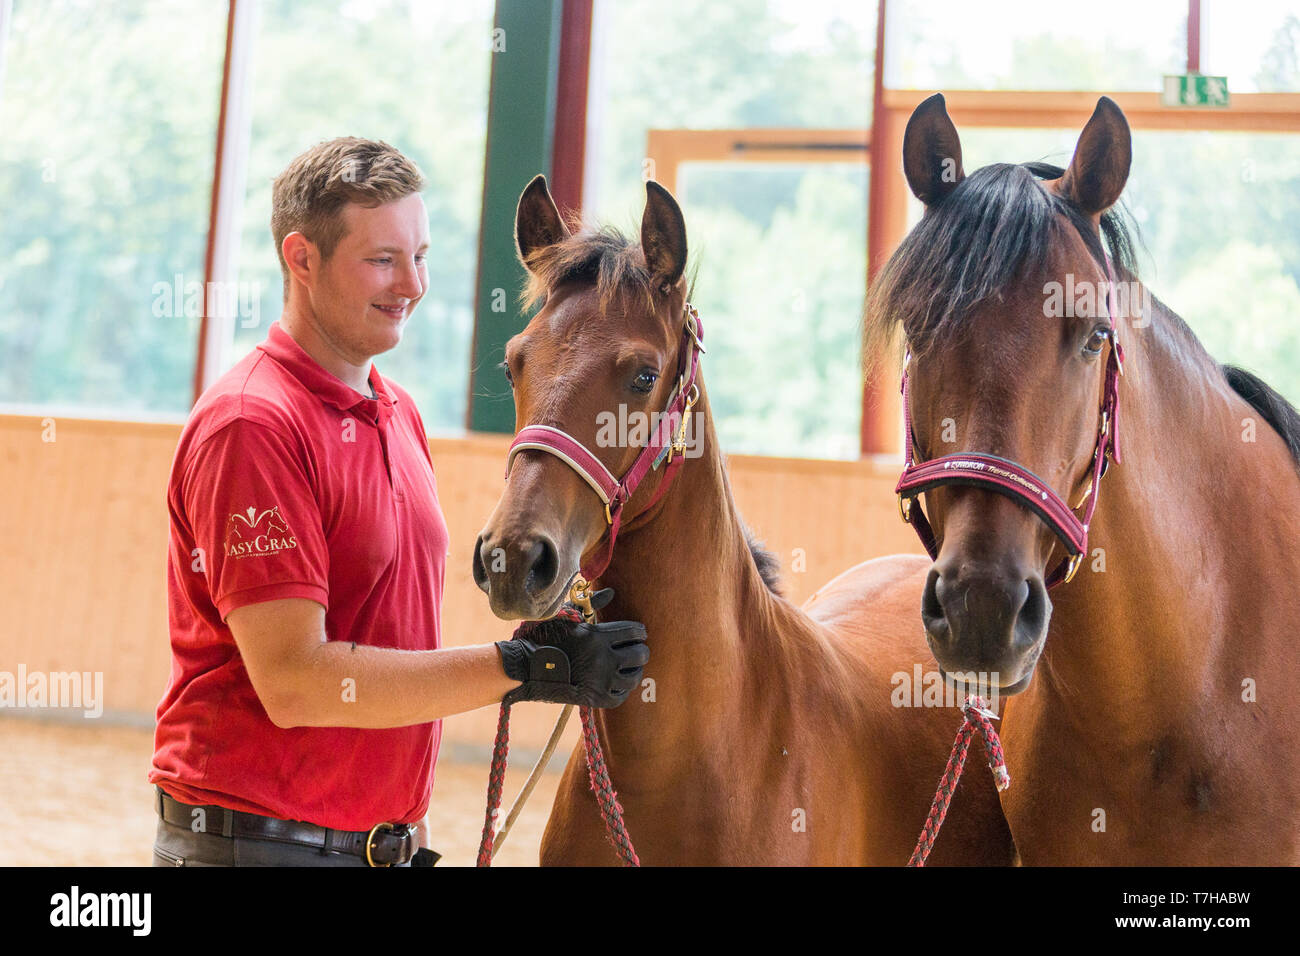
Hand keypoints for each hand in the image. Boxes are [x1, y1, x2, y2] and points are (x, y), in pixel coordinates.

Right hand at [496, 589, 648, 707]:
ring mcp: (600, 682)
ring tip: (629, 667)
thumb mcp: (565, 616)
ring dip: (634, 670)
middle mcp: (603, 659)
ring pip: (634, 677)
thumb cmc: (543, 638)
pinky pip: (621, 696)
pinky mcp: (594, 700)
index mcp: (597, 636)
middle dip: (641, 650)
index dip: (640, 631)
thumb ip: (591, 604)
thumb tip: (610, 592)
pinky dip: (623, 689)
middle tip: (637, 650)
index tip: (639, 633)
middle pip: (640, 655)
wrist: (524, 668)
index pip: (634, 632)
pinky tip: (618, 683)